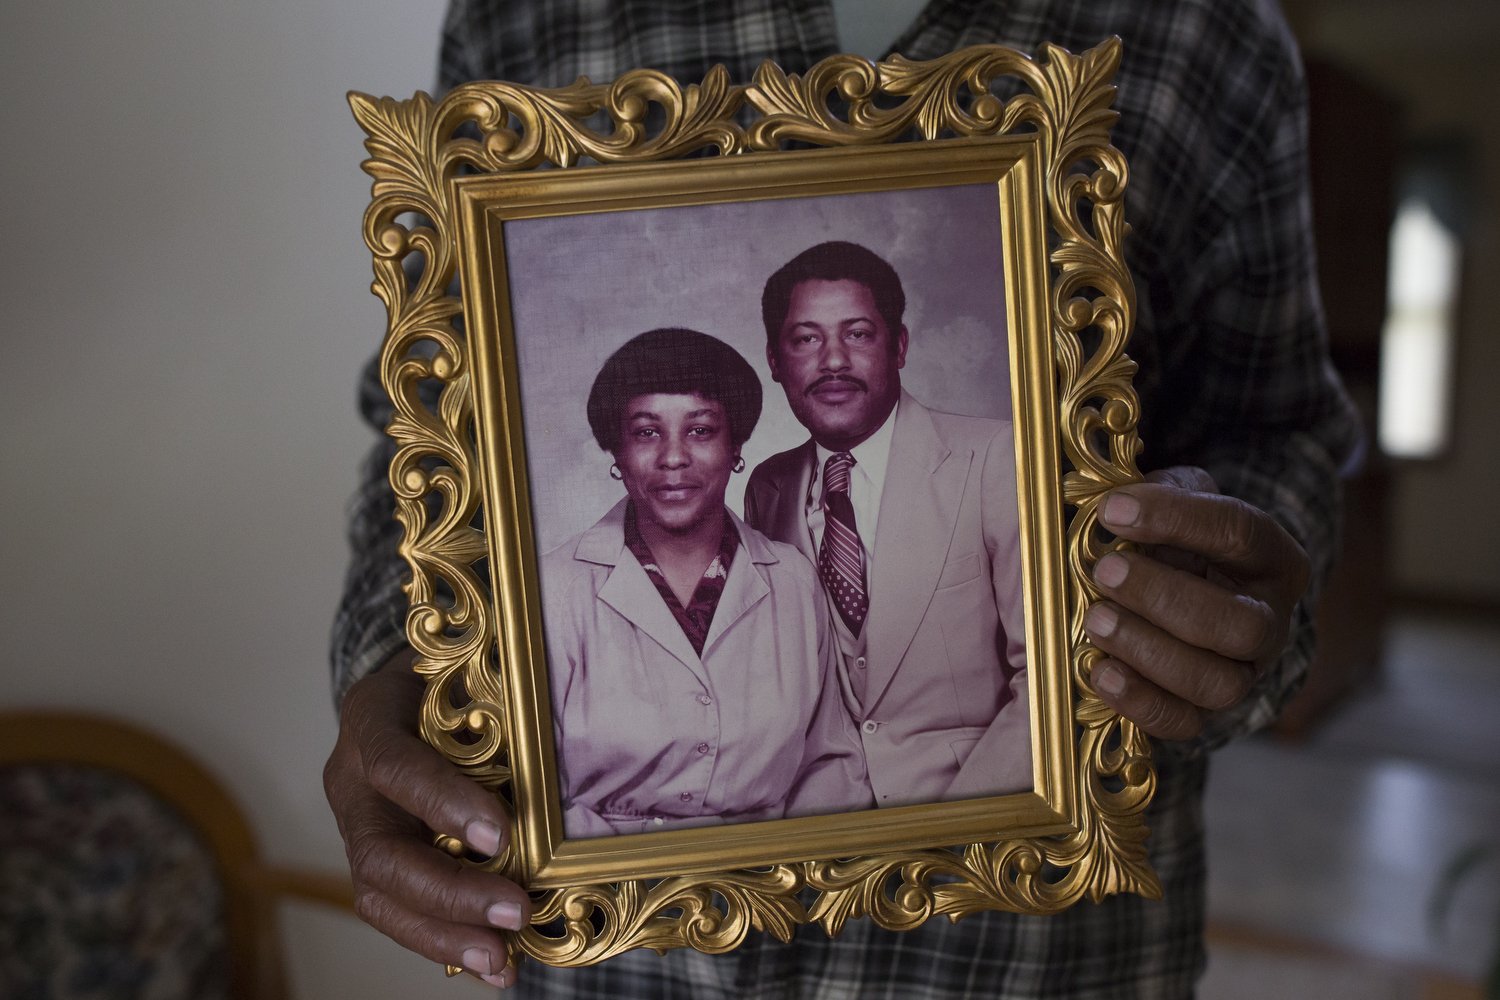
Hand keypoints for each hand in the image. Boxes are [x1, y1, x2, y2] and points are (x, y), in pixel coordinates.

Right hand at [323, 654, 528, 987]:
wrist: (407, 687)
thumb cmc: (449, 674)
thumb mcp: (466, 669)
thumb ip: (497, 701)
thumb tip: (583, 730)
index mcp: (372, 719)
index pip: (395, 766)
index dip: (441, 802)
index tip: (498, 833)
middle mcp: (351, 781)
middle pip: (381, 854)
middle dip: (449, 893)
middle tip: (512, 912)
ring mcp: (358, 828)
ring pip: (383, 898)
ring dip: (445, 935)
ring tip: (501, 959)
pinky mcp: (376, 864)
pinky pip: (401, 913)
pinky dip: (448, 943)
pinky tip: (496, 965)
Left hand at [1083, 467, 1309, 740]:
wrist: (1181, 588)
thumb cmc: (1175, 540)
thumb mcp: (1176, 500)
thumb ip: (1157, 495)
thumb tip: (1114, 505)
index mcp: (1271, 557)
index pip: (1241, 533)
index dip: (1177, 519)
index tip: (1112, 510)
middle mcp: (1269, 622)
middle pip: (1241, 624)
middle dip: (1166, 598)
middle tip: (1105, 570)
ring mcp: (1243, 674)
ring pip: (1218, 683)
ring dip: (1149, 651)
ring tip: (1096, 619)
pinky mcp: (1205, 713)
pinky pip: (1184, 724)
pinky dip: (1140, 703)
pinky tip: (1099, 672)